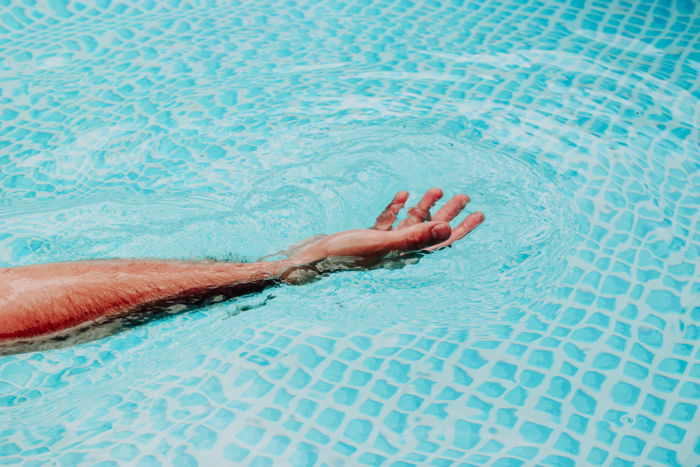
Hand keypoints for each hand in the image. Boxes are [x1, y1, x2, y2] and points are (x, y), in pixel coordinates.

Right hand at [282, 188, 483, 280]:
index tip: (479, 214)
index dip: (463, 228)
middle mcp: (398, 251)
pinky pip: (388, 222)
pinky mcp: (367, 238)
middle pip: (431, 230)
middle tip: (465, 196)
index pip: (442, 241)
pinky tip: (403, 195)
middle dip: (449, 213)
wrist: (311, 259)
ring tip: (437, 189)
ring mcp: (382, 244)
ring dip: (424, 207)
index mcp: (406, 254)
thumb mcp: (384, 243)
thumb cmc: (345, 253)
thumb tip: (449, 230)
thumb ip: (416, 236)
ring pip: (411, 223)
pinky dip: (397, 208)